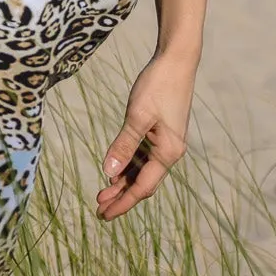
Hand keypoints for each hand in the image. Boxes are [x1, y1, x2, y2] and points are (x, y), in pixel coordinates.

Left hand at [96, 54, 195, 220]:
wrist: (177, 62)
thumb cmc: (158, 85)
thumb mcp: (137, 116)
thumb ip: (124, 145)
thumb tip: (109, 172)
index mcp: (168, 153)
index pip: (142, 187)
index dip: (122, 203)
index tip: (104, 214)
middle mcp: (170, 152)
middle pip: (143, 183)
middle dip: (121, 197)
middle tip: (99, 210)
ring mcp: (167, 143)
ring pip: (142, 171)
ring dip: (124, 182)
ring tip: (103, 194)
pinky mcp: (161, 133)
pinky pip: (144, 157)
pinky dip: (129, 166)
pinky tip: (115, 171)